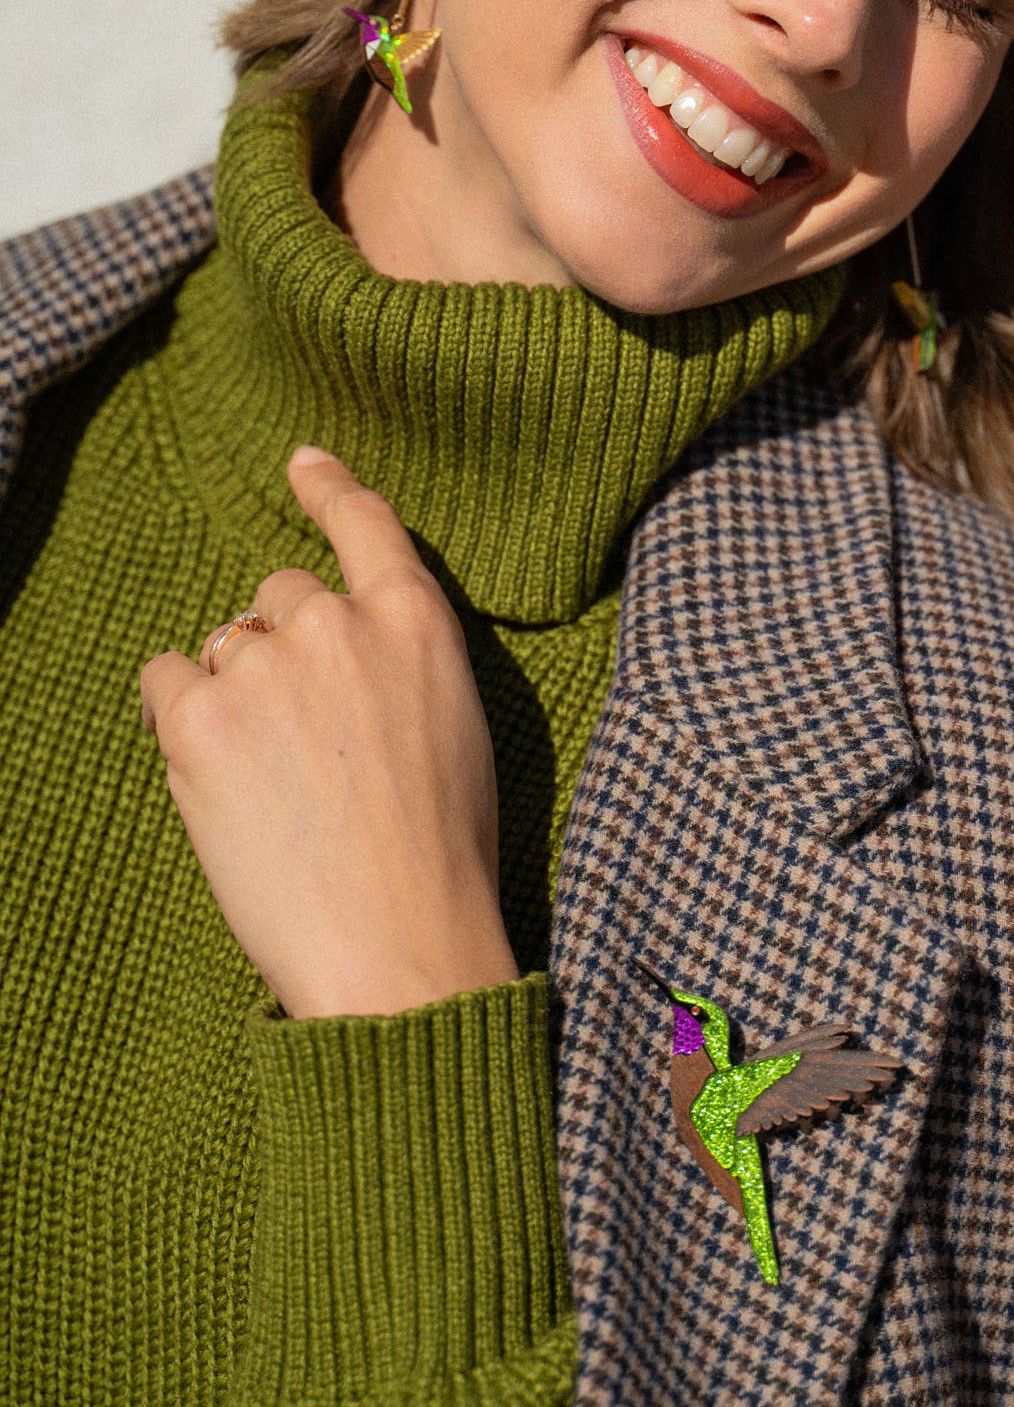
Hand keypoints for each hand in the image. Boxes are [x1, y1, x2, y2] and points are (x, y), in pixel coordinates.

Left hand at [140, 447, 516, 1017]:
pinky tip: (215, 776)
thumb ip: (400, 662)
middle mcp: (340, 624)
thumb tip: (337, 651)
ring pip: (222, 646)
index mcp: (418, 622)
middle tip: (303, 741)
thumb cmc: (442, 856)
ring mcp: (265, 667)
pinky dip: (176, 720)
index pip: (366, 523)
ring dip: (234, 693)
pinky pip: (163, 683)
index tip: (302, 461)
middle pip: (281, 597)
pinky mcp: (198, 720)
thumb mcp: (457, 729)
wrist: (399, 946)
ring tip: (269, 782)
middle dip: (282, 651)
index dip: (329, 486)